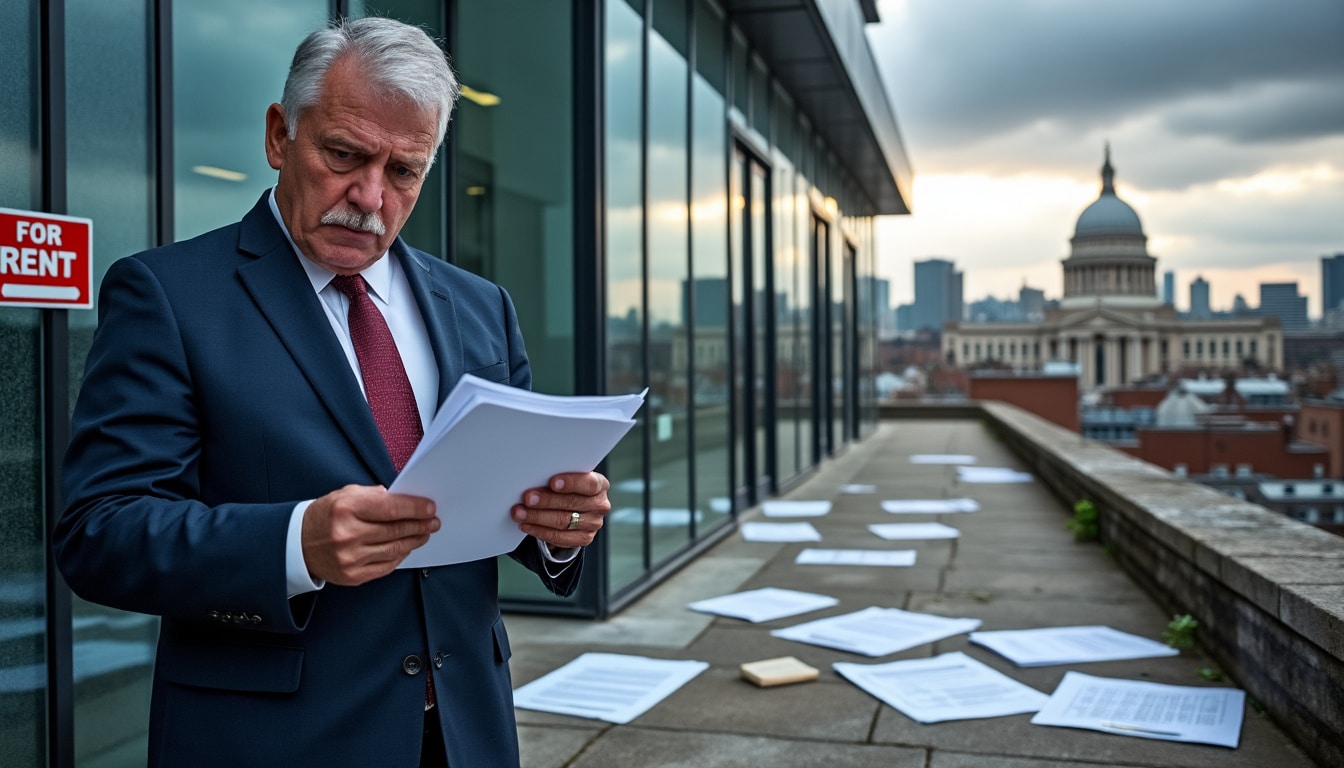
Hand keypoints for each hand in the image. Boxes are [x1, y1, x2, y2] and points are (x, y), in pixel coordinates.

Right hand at [302, 485, 438, 585]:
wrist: (297, 544)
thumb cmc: (325, 516)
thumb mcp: (345, 495)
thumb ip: (375, 496)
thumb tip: (405, 500)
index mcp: (346, 509)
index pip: (390, 508)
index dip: (415, 508)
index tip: (430, 508)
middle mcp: (347, 534)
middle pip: (395, 530)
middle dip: (419, 525)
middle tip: (433, 522)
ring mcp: (350, 558)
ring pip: (394, 550)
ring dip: (414, 541)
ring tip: (424, 533)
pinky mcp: (352, 576)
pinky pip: (386, 566)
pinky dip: (400, 556)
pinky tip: (406, 547)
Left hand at [511, 471, 610, 547]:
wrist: (574, 509)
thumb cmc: (568, 488)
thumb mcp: (568, 479)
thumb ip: (558, 478)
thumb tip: (534, 478)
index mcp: (600, 485)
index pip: (589, 484)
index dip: (571, 483)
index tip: (552, 482)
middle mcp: (600, 505)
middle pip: (572, 503)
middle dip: (547, 501)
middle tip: (527, 498)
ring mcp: (593, 524)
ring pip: (563, 521)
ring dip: (538, 517)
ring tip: (520, 513)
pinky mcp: (584, 538)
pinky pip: (559, 537)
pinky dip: (540, 531)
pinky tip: (527, 525)